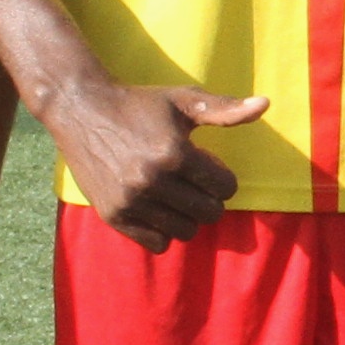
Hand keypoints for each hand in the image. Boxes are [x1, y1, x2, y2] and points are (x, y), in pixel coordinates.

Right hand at [43, 74, 262, 249]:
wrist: (80, 109)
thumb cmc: (138, 104)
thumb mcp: (182, 100)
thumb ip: (224, 109)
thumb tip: (265, 105)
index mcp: (174, 152)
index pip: (225, 188)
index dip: (222, 178)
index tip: (206, 166)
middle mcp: (151, 180)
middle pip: (208, 213)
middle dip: (208, 198)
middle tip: (191, 182)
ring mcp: (130, 201)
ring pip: (185, 232)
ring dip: (187, 216)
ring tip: (174, 195)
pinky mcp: (113, 215)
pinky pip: (157, 243)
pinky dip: (163, 230)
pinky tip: (156, 207)